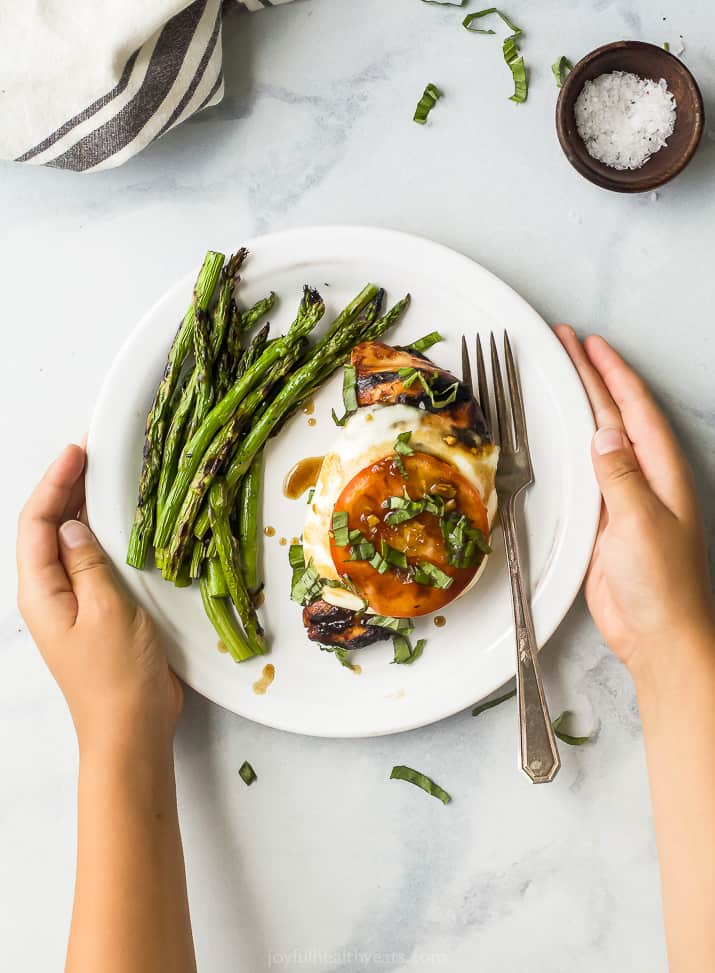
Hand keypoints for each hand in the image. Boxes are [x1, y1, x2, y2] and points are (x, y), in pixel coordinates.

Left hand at [17, 444, 181, 754]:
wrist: (131, 729)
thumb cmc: (117, 676)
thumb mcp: (106, 611)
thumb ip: (87, 563)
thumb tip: (72, 525)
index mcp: (40, 593)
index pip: (35, 524)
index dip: (53, 483)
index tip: (76, 452)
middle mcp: (48, 595)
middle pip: (45, 529)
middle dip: (63, 488)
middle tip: (90, 453)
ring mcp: (71, 604)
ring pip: (67, 544)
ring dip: (80, 508)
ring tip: (102, 476)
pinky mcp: (95, 612)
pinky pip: (88, 562)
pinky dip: (99, 535)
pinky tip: (119, 523)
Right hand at [555, 327, 713, 671]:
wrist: (657, 635)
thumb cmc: (661, 583)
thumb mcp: (641, 522)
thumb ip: (620, 475)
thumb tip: (601, 433)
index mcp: (662, 471)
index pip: (635, 409)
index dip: (612, 373)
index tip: (588, 343)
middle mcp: (643, 477)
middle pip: (614, 415)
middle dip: (592, 378)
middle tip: (565, 344)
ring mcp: (622, 498)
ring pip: (596, 440)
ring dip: (579, 407)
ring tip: (557, 378)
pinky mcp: (601, 521)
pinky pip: (582, 474)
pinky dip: (567, 449)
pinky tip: (553, 438)